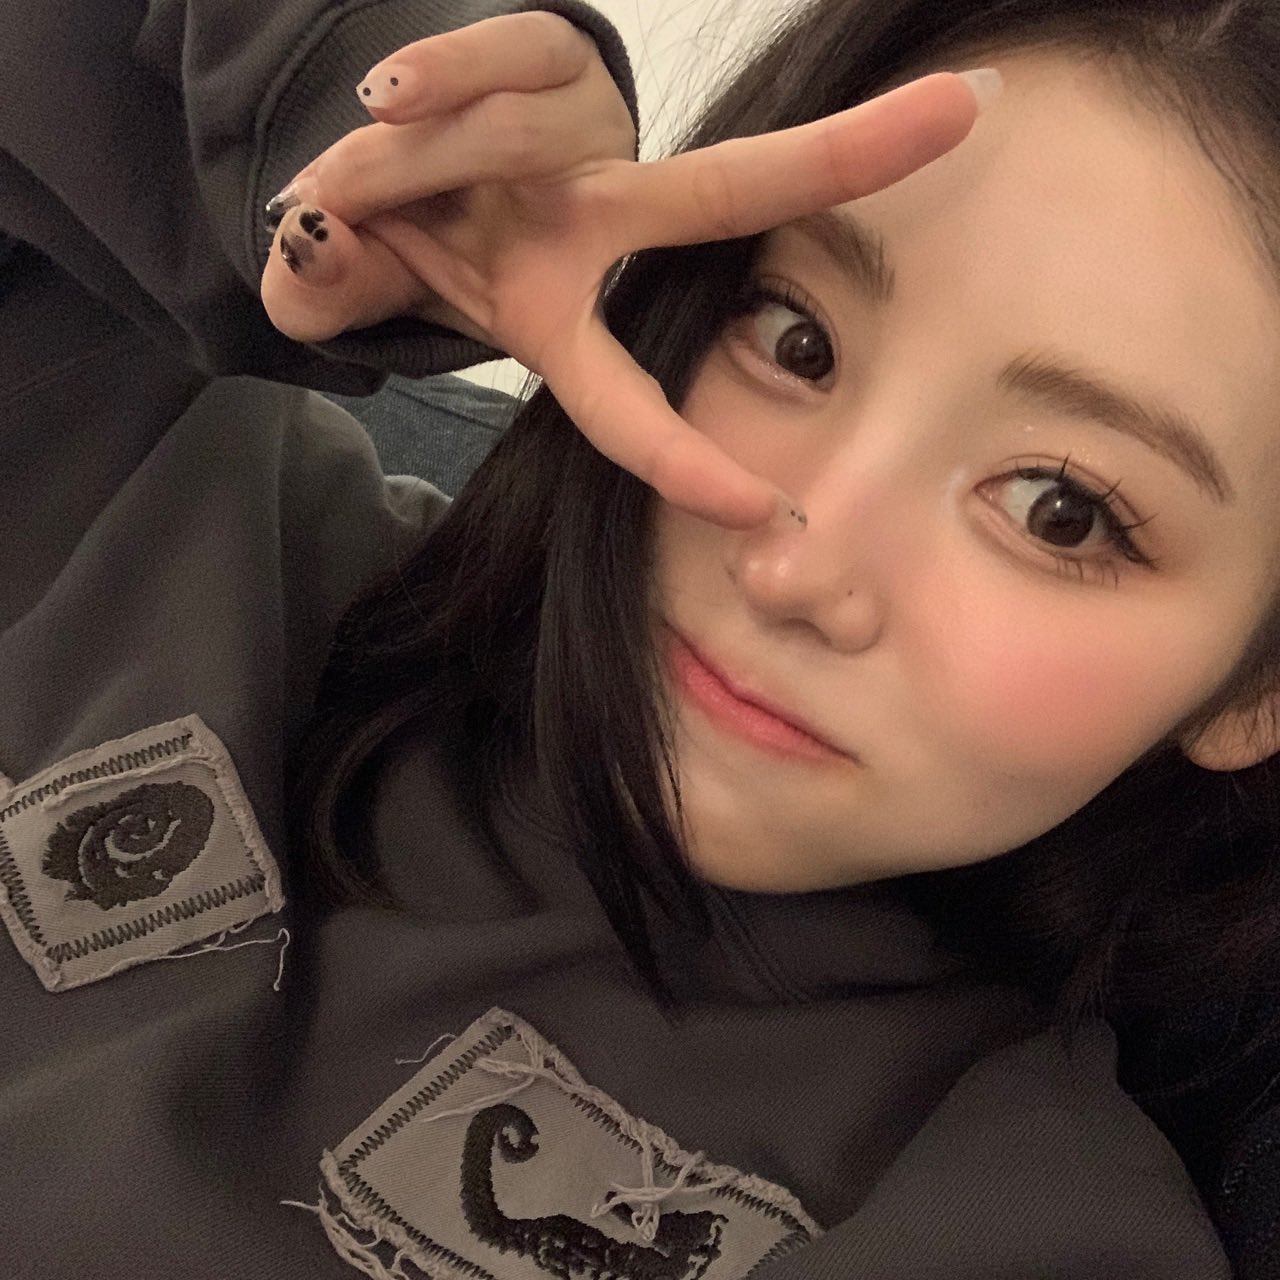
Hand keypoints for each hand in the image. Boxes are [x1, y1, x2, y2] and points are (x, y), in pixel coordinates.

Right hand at [260, 13, 987, 528]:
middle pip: (722, 190)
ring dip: (421, 157)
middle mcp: (591, 215)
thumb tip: (314, 249)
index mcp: (562, 306)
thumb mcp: (355, 276)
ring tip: (358, 161)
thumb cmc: (395, 234)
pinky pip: (502, 58)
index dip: (682, 457)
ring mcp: (575, 137)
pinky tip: (387, 101)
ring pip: (522, 123)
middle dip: (838, 158)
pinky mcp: (547, 59)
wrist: (380, 146)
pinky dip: (437, 79)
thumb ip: (333, 282)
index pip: (631, 396)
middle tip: (961, 112)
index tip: (757, 512)